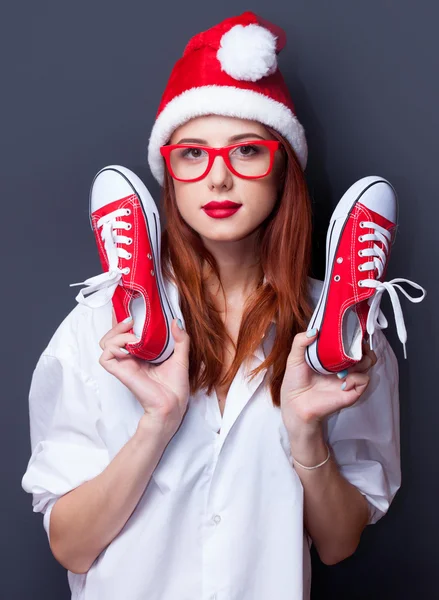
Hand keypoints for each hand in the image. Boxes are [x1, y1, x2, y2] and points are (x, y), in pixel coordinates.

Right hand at [98, 312, 190, 439]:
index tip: (132, 310)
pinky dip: (114, 346)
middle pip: (112, 335)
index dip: (123, 321)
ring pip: (105, 343)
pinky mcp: (120, 371)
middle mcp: (130, 358)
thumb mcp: (182, 356)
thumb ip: (181, 339)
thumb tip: (176, 320)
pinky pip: (105, 356)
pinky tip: (130, 346)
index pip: (126, 333)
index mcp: (141, 353)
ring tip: (134, 337)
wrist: (173, 404)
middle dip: (118, 323)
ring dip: (117, 334)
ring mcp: (124, 364)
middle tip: (132, 320)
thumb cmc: (176, 386)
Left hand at [280, 329, 376, 437]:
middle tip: (351, 344)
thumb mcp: (294, 357)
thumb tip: (314, 330)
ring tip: (346, 363)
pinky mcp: (352, 391)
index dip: (354, 335)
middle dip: (362, 344)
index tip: (350, 328)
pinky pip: (364, 379)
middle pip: (364, 349)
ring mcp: (349, 377)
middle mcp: (343, 365)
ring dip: (361, 358)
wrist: (295, 404)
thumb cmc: (295, 382)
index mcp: (332, 356)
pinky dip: (355, 377)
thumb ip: (301, 341)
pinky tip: (342, 381)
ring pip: (369, 362)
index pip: (350, 342)